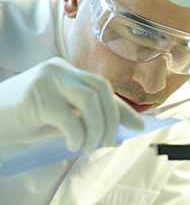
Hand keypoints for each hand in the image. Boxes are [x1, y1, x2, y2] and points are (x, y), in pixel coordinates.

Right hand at [0, 57, 143, 153]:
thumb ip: (85, 119)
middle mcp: (60, 69)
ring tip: (90, 146)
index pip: (103, 87)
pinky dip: (77, 135)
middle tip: (110, 142)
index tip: (139, 126)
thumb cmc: (24, 119)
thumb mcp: (61, 117)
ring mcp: (48, 79)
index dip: (123, 108)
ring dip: (97, 128)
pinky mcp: (37, 96)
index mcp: (67, 71)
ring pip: (90, 101)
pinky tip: (73, 145)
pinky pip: (69, 117)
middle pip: (101, 89)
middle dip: (113, 119)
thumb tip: (116, 134)